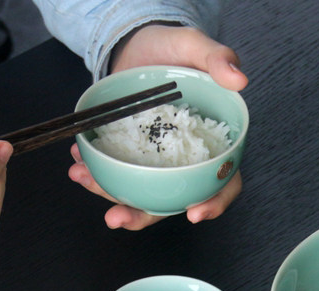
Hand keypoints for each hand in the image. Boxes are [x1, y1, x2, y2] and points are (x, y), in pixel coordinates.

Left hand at [68, 25, 248, 229]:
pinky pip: (119, 177)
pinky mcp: (133, 160)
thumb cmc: (171, 49)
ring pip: (142, 196)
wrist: (137, 46)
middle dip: (144, 216)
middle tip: (117, 217)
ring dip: (111, 197)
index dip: (215, 202)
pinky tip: (79, 164)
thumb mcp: (193, 46)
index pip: (225, 182)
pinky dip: (97, 176)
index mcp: (215, 145)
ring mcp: (158, 165)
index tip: (195, 213)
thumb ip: (217, 58)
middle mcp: (188, 163)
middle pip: (176, 202)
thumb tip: (239, 78)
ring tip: (83, 178)